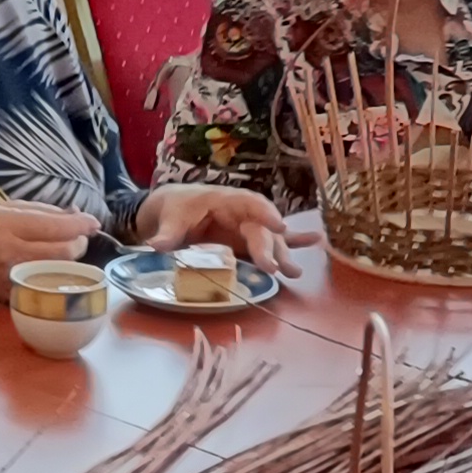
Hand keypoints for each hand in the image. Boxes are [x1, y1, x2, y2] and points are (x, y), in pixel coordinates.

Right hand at [0, 200, 100, 310]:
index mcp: (3, 223)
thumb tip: (75, 213)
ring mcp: (13, 276)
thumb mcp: (3, 213)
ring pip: (59, 269)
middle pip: (61, 249)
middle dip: (79, 243)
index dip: (78, 225)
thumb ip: (40, 211)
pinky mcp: (17, 295)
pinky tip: (59, 269)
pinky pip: (50, 284)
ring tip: (71, 251)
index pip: (52, 225)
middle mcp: (8, 250)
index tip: (93, 223)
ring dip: (72, 260)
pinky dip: (60, 275)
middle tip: (81, 239)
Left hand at [131, 182, 288, 267]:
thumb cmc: (176, 209)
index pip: (249, 203)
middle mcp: (242, 212)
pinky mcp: (249, 239)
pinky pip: (273, 240)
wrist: (176, 207)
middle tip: (273, 267)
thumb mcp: (170, 218)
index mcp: (224, 200)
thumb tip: (157, 245)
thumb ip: (167, 233)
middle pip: (260, 228)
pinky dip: (294, 242)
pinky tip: (314, 241)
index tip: (278, 226)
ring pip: (270, 239)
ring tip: (294, 271)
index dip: (265, 214)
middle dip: (269, 246)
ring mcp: (248, 226)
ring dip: (283, 253)